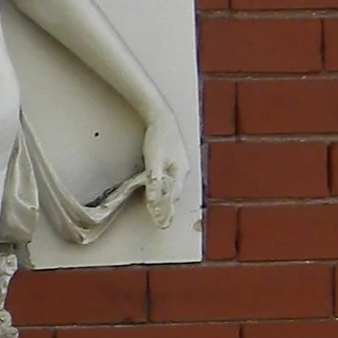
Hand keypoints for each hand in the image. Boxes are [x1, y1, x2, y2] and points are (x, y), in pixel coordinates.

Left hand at [141, 111, 187, 228]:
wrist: (160, 117)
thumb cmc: (159, 138)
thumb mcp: (154, 162)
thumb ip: (154, 183)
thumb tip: (154, 202)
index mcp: (182, 171)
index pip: (174, 195)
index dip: (167, 208)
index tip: (160, 221)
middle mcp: (183, 169)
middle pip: (174, 191)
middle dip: (166, 203)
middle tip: (156, 216)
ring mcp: (179, 163)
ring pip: (171, 184)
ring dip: (163, 193)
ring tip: (154, 204)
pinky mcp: (173, 158)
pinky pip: (168, 176)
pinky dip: (162, 184)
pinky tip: (154, 185)